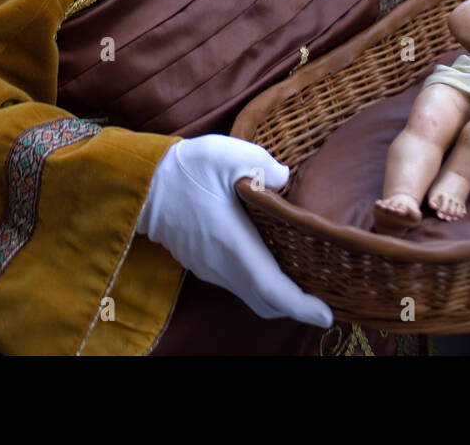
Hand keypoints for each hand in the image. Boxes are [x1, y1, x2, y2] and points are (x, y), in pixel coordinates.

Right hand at [136, 133, 333, 327]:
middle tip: (323, 301)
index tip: (327, 316)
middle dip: (296, 307)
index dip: (302, 307)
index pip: (273, 289)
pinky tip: (271, 265)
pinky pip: (237, 285)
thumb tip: (285, 178)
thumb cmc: (188, 168)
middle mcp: (222, 266)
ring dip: (277, 297)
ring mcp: (210, 268)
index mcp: (233, 244)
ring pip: (250, 296)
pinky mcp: (201, 263)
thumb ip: (267, 167)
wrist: (142, 182)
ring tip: (303, 283)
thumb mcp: (231, 154)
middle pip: (266, 302)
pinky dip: (260, 286)